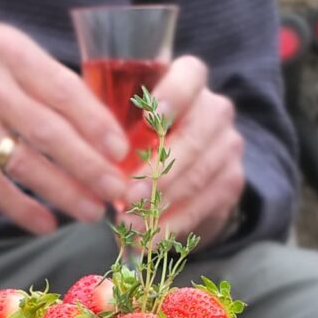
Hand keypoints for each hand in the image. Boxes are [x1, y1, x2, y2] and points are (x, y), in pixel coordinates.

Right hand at [0, 24, 129, 234]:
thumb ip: (33, 79)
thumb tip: (90, 120)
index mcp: (5, 49)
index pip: (64, 90)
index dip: (97, 124)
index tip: (122, 150)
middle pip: (51, 131)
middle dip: (90, 166)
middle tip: (119, 190)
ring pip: (26, 163)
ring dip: (64, 192)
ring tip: (91, 211)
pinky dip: (21, 209)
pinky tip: (45, 224)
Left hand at [123, 56, 244, 246]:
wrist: (182, 167)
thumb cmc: (141, 136)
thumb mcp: (126, 122)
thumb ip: (113, 127)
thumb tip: (85, 157)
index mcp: (189, 81)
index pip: (190, 76)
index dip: (173, 96)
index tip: (151, 120)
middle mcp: (216, 110)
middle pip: (194, 138)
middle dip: (158, 172)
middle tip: (127, 198)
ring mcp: (228, 146)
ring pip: (197, 177)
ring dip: (159, 206)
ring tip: (129, 226)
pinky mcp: (231, 182)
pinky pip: (202, 206)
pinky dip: (171, 226)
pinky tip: (147, 240)